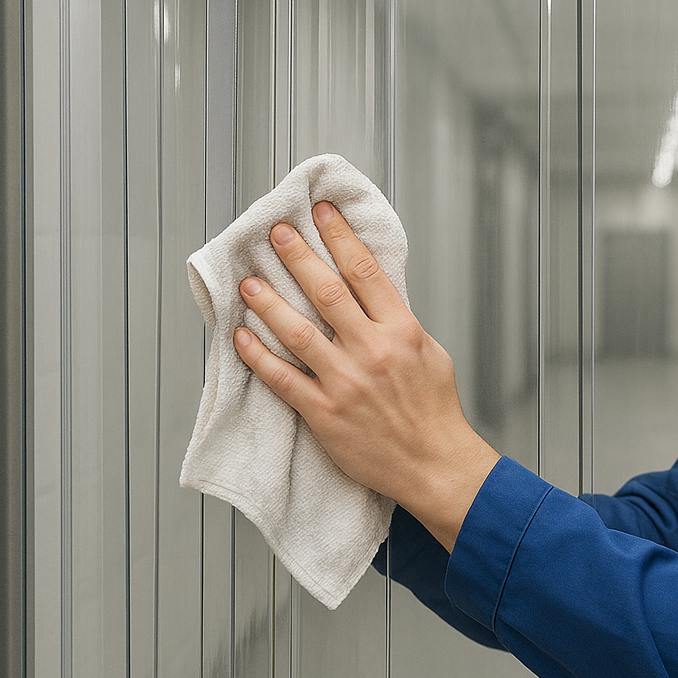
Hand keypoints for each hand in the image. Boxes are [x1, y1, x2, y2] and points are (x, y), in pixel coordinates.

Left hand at [234, 200, 498, 550]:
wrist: (434, 463)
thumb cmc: (435, 413)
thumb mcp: (431, 353)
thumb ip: (399, 323)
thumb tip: (373, 295)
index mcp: (401, 331)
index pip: (364, 271)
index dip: (339, 236)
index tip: (321, 214)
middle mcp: (371, 351)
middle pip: (326, 291)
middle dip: (296, 256)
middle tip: (275, 234)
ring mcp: (345, 382)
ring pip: (296, 331)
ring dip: (267, 302)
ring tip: (248, 282)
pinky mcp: (324, 413)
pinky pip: (282, 378)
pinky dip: (259, 356)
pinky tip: (242, 338)